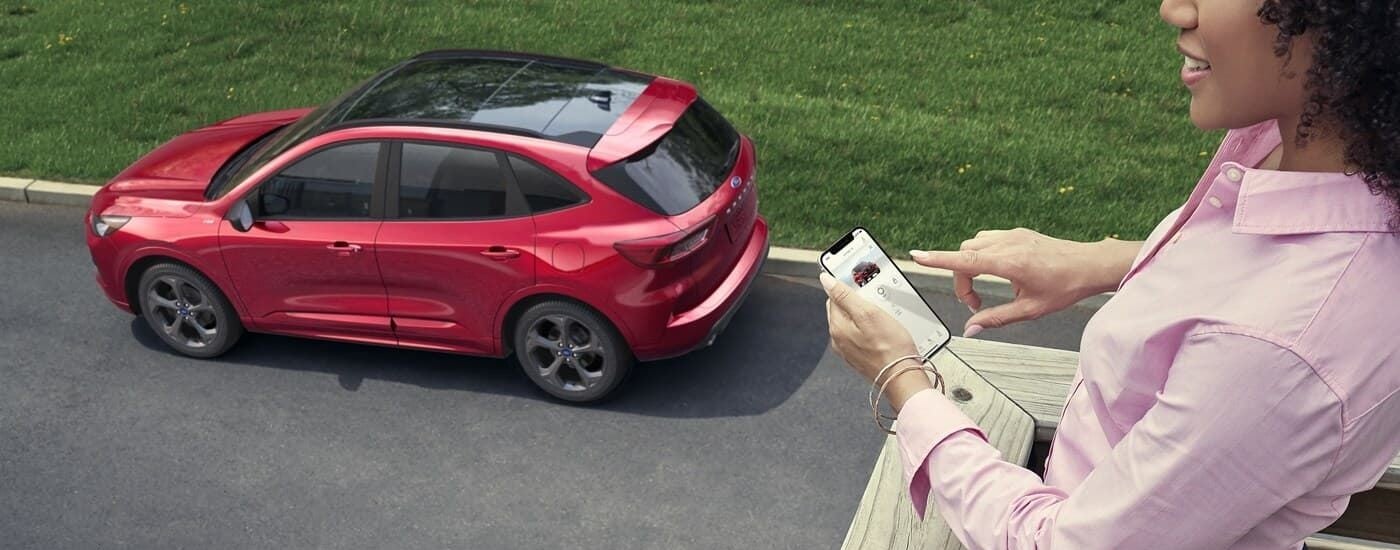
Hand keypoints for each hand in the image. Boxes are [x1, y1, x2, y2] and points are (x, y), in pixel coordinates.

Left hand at [820, 272, 931, 411]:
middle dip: (859, 302)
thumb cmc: (890, 347)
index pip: (834, 296)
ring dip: (867, 316)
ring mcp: (849, 350)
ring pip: (854, 322)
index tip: (864, 286)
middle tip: (878, 302)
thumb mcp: (868, 313)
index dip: (849, 288)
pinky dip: (871, 329)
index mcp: (837, 327)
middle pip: (844, 309)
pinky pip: (862, 335)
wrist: (903, 377)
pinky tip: (885, 331)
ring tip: (885, 318)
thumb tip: (825, 280)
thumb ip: (844, 295)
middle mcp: (838, 340)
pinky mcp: (861, 357)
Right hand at [911, 228, 1141, 335]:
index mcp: (1009, 262)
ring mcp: (1012, 235)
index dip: (937, 259)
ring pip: (974, 245)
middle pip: (965, 255)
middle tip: (975, 304)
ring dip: (970, 265)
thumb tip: (971, 330)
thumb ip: (996, 319)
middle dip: (961, 278)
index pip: (964, 260)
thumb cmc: (1066, 286)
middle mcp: (1007, 243)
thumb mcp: (1031, 310)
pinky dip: (982, 255)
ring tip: (985, 289)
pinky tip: (997, 272)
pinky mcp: (1017, 233)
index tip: (916, 256)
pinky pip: (986, 239)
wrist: (1090, 265)